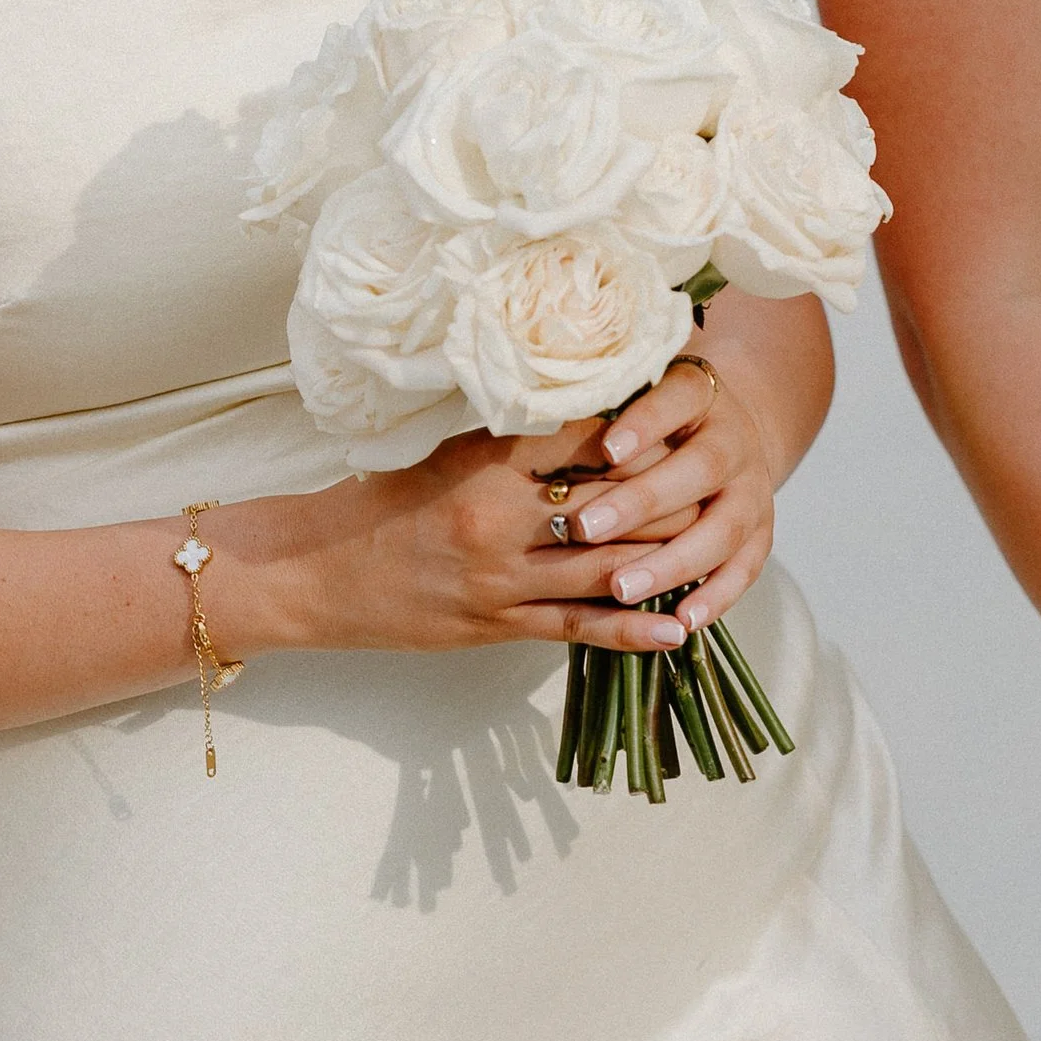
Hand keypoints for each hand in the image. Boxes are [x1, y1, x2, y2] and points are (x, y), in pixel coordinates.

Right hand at [249, 421, 699, 656]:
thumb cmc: (379, 502)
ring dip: (669, 560)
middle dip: (674, 494)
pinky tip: (679, 630)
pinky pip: (578, 629)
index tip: (686, 414)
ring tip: (718, 548)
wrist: (316, 573)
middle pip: (614, 504)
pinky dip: (633, 630)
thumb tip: (585, 410)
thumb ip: (511, 436)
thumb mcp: (443, 451)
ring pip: (608, 568)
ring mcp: (501, 578)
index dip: (644, 428)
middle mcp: (499, 519)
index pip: (587, 437)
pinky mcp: (497, 626)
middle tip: (724, 479)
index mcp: (486, 462)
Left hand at [555, 350, 776, 632]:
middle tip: (585, 528)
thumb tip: (539, 415)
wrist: (724, 434)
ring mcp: (752, 491)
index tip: (605, 450)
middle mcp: (734, 441)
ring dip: (672, 562)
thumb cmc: (654, 419)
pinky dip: (714, 597)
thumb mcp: (634, 395)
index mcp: (700, 395)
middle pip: (699, 468)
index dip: (645, 423)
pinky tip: (680, 620)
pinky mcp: (760, 535)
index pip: (677, 399)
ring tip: (622, 588)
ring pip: (722, 529)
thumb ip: (599, 406)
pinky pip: (743, 570)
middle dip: (642, 502)